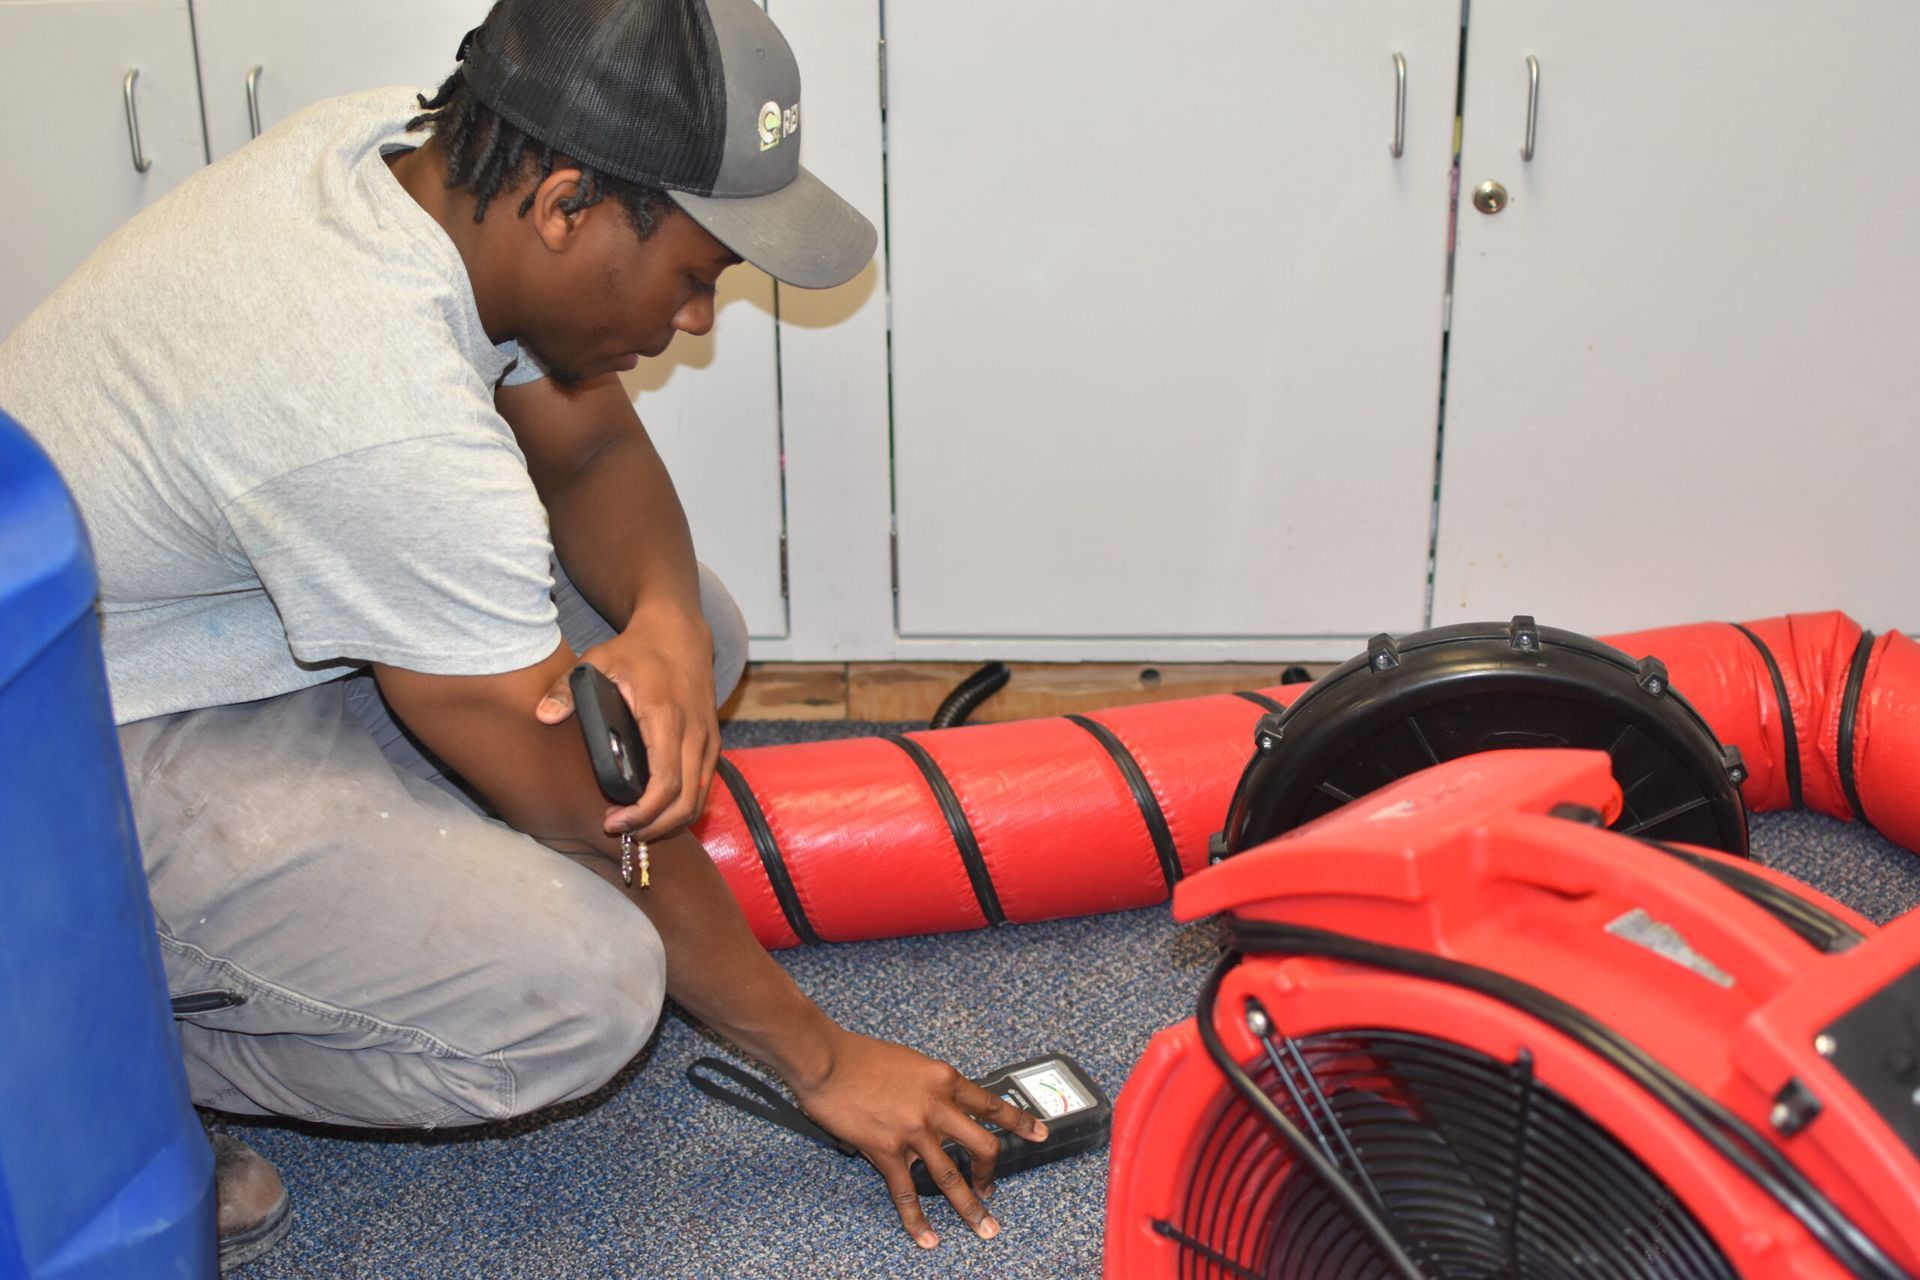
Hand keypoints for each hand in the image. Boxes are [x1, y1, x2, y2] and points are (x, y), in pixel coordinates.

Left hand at [535, 611, 718, 841]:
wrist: (680, 632)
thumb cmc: (637, 649)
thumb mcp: (597, 660)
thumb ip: (567, 688)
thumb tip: (543, 715)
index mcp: (665, 717)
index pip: (665, 782)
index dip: (643, 813)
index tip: (614, 822)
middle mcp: (694, 732)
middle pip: (687, 801)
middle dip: (656, 827)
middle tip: (623, 834)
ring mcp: (708, 737)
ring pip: (700, 797)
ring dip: (672, 821)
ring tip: (638, 827)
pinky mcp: (713, 740)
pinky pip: (705, 784)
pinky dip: (684, 804)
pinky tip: (658, 809)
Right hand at [789, 1030, 1048, 1248]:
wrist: (826, 1060)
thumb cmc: (860, 1055)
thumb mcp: (910, 1061)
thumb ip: (930, 1086)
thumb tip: (941, 1105)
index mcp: (944, 1080)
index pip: (992, 1104)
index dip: (1020, 1121)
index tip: (1039, 1133)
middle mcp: (937, 1107)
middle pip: (981, 1147)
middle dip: (992, 1175)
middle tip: (992, 1192)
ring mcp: (913, 1131)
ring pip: (951, 1177)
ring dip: (970, 1207)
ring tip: (983, 1228)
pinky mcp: (887, 1150)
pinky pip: (907, 1193)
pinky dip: (917, 1221)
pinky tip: (927, 1238)